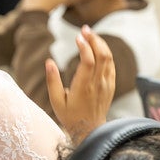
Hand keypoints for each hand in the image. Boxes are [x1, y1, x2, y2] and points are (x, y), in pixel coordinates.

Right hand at [47, 25, 114, 140]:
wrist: (90, 130)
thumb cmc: (70, 116)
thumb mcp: (56, 101)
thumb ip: (52, 81)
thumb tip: (49, 61)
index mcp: (84, 87)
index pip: (89, 60)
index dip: (84, 46)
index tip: (77, 37)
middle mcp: (98, 84)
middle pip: (101, 54)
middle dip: (94, 39)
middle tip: (84, 29)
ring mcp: (106, 84)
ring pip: (108, 57)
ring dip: (100, 43)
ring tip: (90, 35)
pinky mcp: (110, 85)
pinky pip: (111, 64)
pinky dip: (105, 52)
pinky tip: (97, 47)